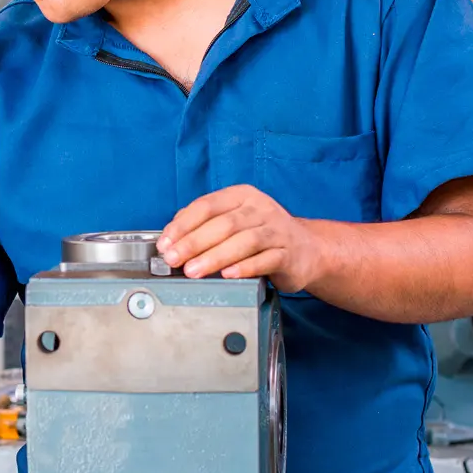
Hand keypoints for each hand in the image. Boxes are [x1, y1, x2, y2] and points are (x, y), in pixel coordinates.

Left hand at [158, 184, 326, 292]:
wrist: (307, 249)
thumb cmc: (260, 235)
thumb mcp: (232, 221)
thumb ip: (203, 225)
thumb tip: (171, 237)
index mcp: (241, 196)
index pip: (206, 206)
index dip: (183, 226)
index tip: (165, 244)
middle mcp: (260, 208)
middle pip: (223, 224)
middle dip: (194, 243)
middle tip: (174, 259)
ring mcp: (277, 230)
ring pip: (243, 241)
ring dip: (215, 257)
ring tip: (194, 271)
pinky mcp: (288, 253)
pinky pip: (265, 260)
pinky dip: (245, 267)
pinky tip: (228, 275)